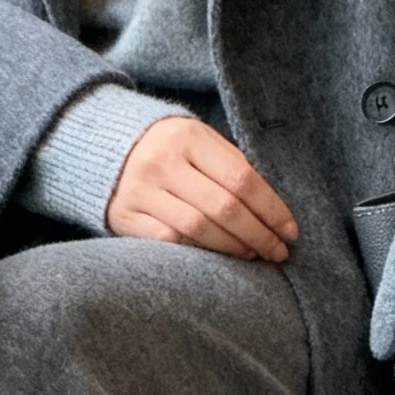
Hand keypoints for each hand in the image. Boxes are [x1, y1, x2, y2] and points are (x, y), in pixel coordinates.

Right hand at [106, 118, 297, 261]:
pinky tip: (216, 257)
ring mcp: (141, 190)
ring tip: (252, 254)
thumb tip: (275, 209)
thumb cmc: (169, 150)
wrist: (104, 148)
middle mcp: (162, 162)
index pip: (242, 179)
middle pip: (223, 207)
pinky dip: (198, 252)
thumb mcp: (200, 143)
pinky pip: (169, 241)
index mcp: (189, 137)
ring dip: (232, 247)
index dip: (271, 209)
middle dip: (258, 234)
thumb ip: (232, 167)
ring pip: (198, 228)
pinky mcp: (125, 216)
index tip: (290, 231)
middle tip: (278, 252)